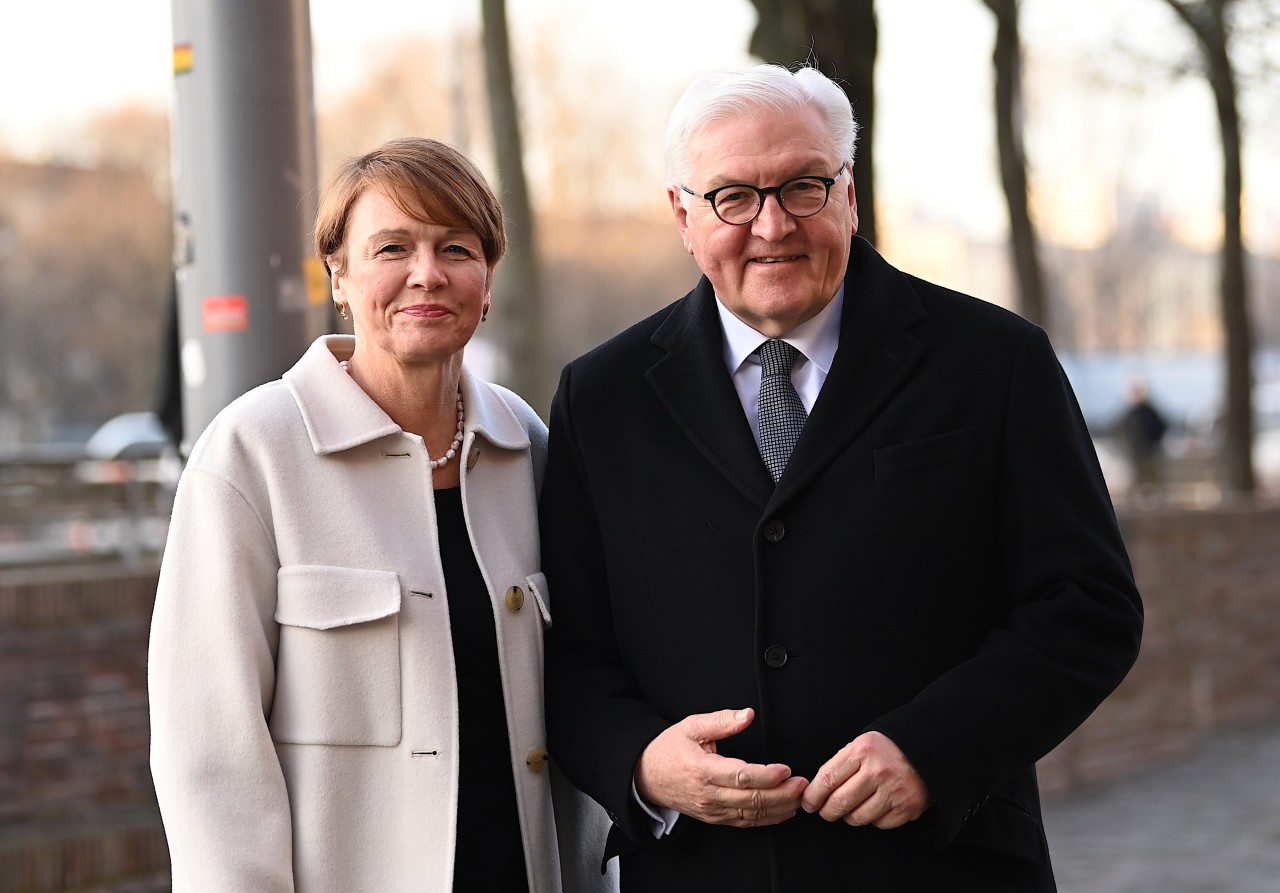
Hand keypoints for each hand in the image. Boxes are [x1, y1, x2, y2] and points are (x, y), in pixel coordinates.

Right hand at [635, 708, 807, 827]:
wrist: (645, 775)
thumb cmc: (669, 749)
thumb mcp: (691, 726)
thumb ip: (721, 721)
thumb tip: (747, 715)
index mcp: (703, 769)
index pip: (741, 776)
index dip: (767, 775)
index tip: (786, 770)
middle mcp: (708, 794)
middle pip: (751, 799)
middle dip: (782, 794)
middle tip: (802, 784)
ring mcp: (712, 809)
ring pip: (751, 815)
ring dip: (779, 808)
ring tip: (799, 798)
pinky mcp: (715, 818)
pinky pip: (744, 822)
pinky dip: (767, 819)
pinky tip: (782, 811)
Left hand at [801, 731, 929, 828]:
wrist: (925, 751)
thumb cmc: (885, 750)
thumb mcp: (860, 745)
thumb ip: (839, 765)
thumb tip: (815, 792)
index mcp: (862, 751)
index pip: (828, 779)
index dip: (813, 795)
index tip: (809, 802)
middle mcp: (878, 771)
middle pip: (840, 802)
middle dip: (826, 811)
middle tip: (825, 811)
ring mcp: (894, 791)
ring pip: (857, 817)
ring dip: (848, 816)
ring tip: (850, 808)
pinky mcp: (907, 808)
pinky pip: (879, 824)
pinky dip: (872, 819)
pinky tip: (874, 806)